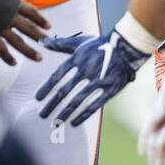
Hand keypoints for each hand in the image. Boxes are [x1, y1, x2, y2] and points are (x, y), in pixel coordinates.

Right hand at [0, 0, 50, 64]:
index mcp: (12, 1)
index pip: (31, 11)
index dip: (40, 18)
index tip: (48, 25)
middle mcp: (9, 16)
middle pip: (28, 28)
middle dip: (39, 36)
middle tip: (47, 43)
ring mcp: (0, 28)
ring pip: (19, 42)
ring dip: (30, 51)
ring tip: (39, 58)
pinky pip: (1, 49)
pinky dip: (8, 57)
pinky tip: (14, 63)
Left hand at [35, 18, 155, 125]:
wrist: (127, 47)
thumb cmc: (100, 44)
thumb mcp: (79, 42)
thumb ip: (59, 44)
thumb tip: (41, 41)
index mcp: (77, 58)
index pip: (57, 76)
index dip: (46, 88)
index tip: (37, 98)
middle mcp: (86, 70)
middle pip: (65, 91)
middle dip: (51, 104)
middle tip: (41, 115)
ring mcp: (98, 80)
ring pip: (78, 100)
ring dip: (64, 113)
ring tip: (55, 122)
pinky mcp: (110, 89)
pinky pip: (94, 105)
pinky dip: (83, 115)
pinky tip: (73, 123)